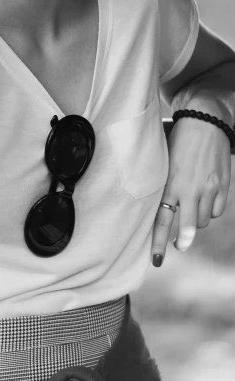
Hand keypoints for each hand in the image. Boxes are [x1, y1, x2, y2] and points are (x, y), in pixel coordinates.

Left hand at [151, 117, 230, 265]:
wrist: (204, 121)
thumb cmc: (177, 140)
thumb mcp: (164, 162)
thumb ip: (162, 186)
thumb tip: (158, 210)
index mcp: (171, 183)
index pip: (163, 219)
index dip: (159, 242)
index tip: (156, 260)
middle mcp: (191, 189)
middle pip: (188, 227)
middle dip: (183, 241)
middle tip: (180, 246)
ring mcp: (210, 188)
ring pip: (204, 220)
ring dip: (196, 221)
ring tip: (191, 209)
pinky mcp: (223, 185)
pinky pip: (217, 210)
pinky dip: (211, 210)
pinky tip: (205, 200)